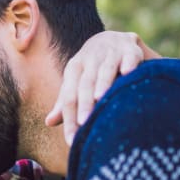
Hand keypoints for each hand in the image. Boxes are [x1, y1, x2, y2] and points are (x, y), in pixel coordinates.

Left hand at [45, 31, 160, 144]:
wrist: (112, 38)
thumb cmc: (91, 69)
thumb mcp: (76, 82)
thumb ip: (65, 102)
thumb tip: (49, 122)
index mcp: (74, 68)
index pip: (69, 96)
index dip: (69, 118)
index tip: (73, 140)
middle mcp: (90, 59)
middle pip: (85, 83)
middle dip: (84, 103)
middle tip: (84, 123)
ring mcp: (110, 53)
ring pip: (105, 69)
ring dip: (103, 83)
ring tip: (100, 99)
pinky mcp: (130, 49)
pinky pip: (129, 56)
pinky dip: (128, 63)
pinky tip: (128, 73)